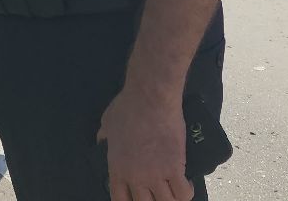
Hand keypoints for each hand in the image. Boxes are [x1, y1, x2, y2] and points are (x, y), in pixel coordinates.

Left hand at [96, 85, 191, 200]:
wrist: (150, 97)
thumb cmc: (128, 106)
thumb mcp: (107, 122)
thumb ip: (104, 136)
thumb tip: (102, 139)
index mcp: (117, 168)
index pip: (120, 200)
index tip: (137, 196)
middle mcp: (136, 177)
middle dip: (151, 200)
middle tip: (158, 192)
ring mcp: (156, 175)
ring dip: (170, 198)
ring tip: (173, 189)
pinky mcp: (175, 168)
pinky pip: (182, 194)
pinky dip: (186, 192)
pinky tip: (186, 184)